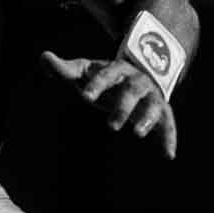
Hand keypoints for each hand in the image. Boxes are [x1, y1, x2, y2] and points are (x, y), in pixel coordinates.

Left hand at [40, 50, 177, 159]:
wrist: (140, 73)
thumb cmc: (104, 77)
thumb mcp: (85, 72)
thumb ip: (65, 69)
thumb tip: (44, 57)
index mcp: (117, 69)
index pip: (107, 75)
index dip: (97, 84)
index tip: (85, 97)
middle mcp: (137, 80)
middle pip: (133, 90)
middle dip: (123, 106)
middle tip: (111, 126)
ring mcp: (151, 96)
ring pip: (153, 105)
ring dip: (147, 118)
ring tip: (137, 134)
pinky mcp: (162, 112)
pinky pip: (168, 125)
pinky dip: (169, 139)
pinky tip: (168, 155)